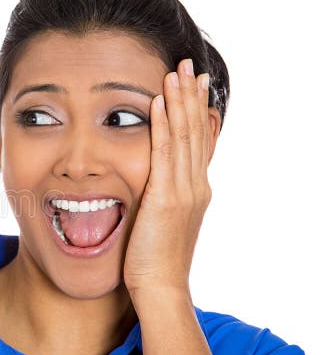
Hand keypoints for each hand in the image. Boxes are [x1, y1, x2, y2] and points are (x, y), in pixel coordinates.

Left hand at [122, 58, 214, 294]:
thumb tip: (155, 183)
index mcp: (195, 191)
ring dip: (179, 101)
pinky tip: (158, 103)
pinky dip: (162, 125)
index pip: (200, 142)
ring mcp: (184, 191)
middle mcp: (195, 186)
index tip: (196, 86)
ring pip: (183, 136)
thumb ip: (163, 198)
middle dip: (191, 96)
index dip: (198, 112)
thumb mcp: (164, 222)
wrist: (161, 289)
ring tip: (175, 72)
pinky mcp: (166, 199)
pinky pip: (163, 153)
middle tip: (187, 66)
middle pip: (195, 131)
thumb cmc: (155, 262)